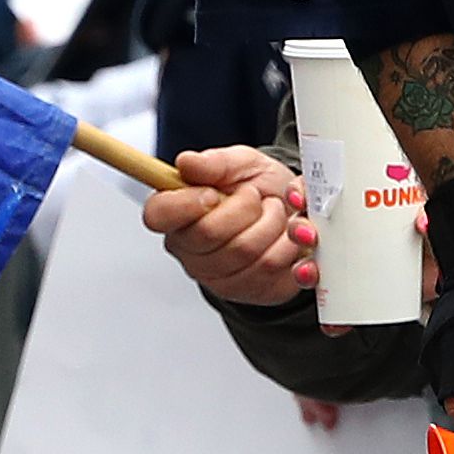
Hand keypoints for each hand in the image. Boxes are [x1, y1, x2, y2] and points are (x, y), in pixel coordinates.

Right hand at [142, 144, 313, 306]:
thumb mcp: (241, 164)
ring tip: (274, 215)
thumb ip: (215, 162)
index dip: (186, 203)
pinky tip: (286, 238)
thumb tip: (186, 162)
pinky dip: (289, 246)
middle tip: (257, 198)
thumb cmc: (261, 191)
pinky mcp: (248, 291)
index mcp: (178, 214)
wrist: (295, 216)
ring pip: (246, 251)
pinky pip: (271, 269)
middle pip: (209, 233)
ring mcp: (218, 277)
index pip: (158, 215)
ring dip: (273, 224)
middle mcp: (191, 251)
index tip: (212, 192)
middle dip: (247, 206)